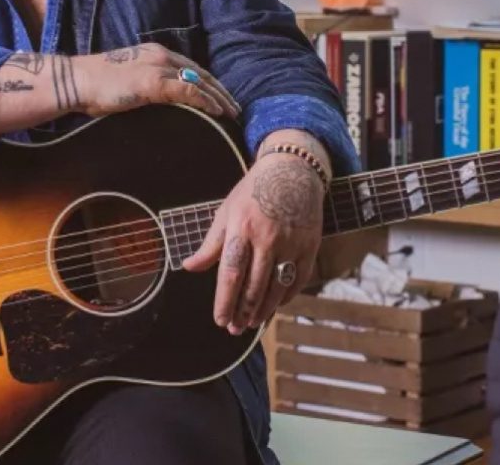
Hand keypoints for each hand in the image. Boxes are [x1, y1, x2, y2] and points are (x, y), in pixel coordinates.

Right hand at [74, 43, 240, 118]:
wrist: (77, 81)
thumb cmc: (96, 85)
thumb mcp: (129, 79)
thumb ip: (147, 84)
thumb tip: (161, 101)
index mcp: (156, 53)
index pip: (192, 68)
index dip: (210, 83)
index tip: (223, 97)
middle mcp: (162, 56)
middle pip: (202, 73)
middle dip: (221, 91)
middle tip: (236, 107)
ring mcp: (158, 68)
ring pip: (200, 82)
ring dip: (219, 98)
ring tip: (232, 113)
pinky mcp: (154, 83)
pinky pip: (189, 92)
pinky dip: (206, 102)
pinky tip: (216, 112)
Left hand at [181, 146, 324, 333]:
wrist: (293, 170)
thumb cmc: (253, 192)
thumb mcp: (226, 212)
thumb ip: (210, 244)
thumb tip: (189, 266)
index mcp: (241, 229)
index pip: (231, 274)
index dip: (225, 301)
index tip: (220, 320)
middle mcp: (267, 238)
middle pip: (254, 286)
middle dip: (243, 312)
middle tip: (235, 329)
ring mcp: (290, 243)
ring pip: (276, 288)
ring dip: (264, 310)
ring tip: (252, 323)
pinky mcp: (309, 246)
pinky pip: (297, 280)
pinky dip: (286, 297)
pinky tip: (276, 306)